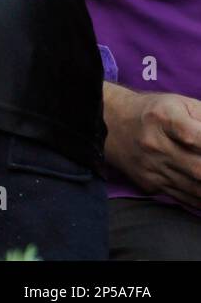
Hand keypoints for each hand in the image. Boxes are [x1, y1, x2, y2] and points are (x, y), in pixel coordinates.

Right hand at [104, 87, 200, 208]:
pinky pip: (184, 198)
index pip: (195, 136)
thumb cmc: (155, 112)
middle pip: (198, 168)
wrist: (111, 124)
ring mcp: (150, 167)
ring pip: (195, 188)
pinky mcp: (149, 183)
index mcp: (163, 117)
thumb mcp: (181, 104)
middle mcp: (154, 143)